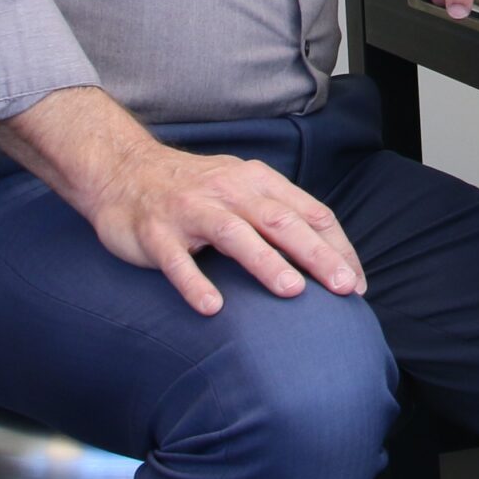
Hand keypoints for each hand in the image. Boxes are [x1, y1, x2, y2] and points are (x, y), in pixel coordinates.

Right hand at [86, 137, 366, 315]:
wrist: (122, 170)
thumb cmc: (196, 190)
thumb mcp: (244, 190)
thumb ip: (281, 214)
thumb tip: (330, 256)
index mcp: (258, 182)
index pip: (309, 213)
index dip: (337, 248)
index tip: (356, 283)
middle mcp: (229, 192)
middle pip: (281, 222)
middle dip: (315, 255)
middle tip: (342, 288)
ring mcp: (190, 210)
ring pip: (234, 235)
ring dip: (266, 262)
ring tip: (293, 291)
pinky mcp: (155, 232)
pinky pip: (176, 260)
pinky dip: (195, 283)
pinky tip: (212, 307)